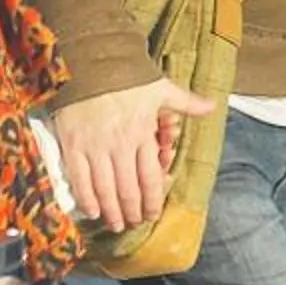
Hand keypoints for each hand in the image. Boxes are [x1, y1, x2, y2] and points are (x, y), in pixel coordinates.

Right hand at [50, 79, 217, 232]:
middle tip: (133, 223)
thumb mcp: (160, 87)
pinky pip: (79, 179)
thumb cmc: (126, 75)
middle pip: (128, 189)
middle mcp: (120, 144)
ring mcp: (94, 147)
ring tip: (116, 224)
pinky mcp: (72, 145)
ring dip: (112, 211)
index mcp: (142, 133)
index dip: (153, 201)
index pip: (150, 178)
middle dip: (132, 211)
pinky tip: (92, 211)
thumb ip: (186, 103)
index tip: (152, 214)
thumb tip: (213, 105)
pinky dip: (86, 199)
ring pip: (105, 189)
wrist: (89, 60)